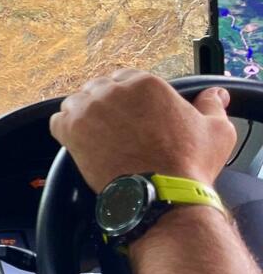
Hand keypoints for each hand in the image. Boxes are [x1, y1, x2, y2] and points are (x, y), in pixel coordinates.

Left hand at [49, 69, 235, 191]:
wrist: (163, 194)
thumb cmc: (189, 163)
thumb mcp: (216, 129)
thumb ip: (212, 104)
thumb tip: (215, 93)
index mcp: (144, 82)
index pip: (125, 79)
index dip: (127, 98)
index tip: (132, 115)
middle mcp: (112, 90)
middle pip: (99, 89)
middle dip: (107, 106)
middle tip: (117, 129)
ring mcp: (88, 109)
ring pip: (77, 103)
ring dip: (85, 116)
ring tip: (100, 137)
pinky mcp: (71, 130)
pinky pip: (57, 121)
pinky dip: (66, 130)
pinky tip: (80, 142)